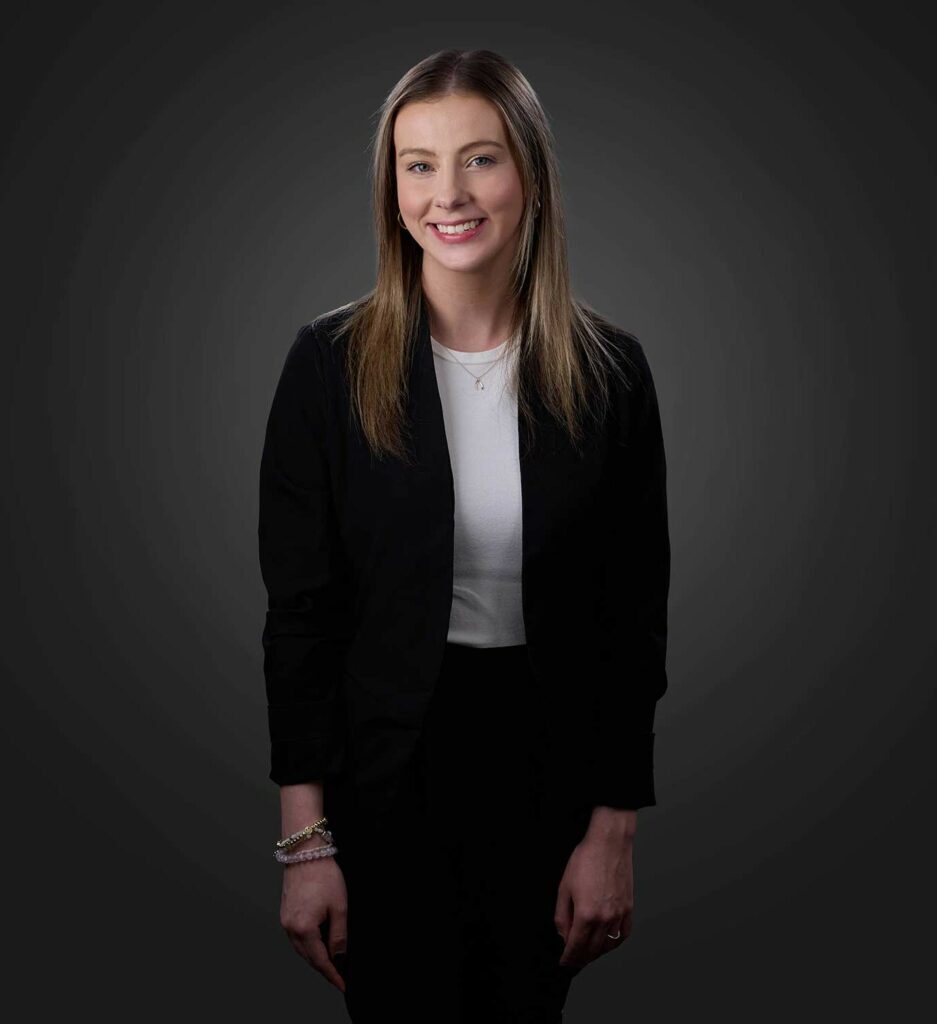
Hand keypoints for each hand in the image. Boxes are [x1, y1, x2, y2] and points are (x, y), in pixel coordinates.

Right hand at [280, 846, 347, 992]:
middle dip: (324, 968)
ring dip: (316, 957)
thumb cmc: (324, 875)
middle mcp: (290, 928)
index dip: (332, 975)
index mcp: (303, 928)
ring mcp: (285, 921)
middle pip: (308, 958)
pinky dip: (309, 944)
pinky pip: (297, 937)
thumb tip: (340, 958)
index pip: (320, 961)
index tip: (343, 984)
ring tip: (332, 962)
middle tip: (340, 976)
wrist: (306, 852)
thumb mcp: (339, 907)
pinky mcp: (285, 913)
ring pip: (301, 949)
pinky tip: (319, 943)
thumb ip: (339, 936)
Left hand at [554, 831, 633, 968]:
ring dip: (597, 953)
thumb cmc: (586, 859)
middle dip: (581, 959)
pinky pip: (624, 934)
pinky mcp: (629, 908)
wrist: (609, 843)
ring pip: (608, 945)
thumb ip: (561, 915)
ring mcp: (619, 914)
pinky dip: (614, 942)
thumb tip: (564, 934)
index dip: (569, 958)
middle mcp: (605, 919)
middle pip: (592, 950)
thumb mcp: (564, 886)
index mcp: (586, 914)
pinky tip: (608, 942)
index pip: (576, 946)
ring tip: (588, 953)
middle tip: (574, 961)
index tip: (564, 962)